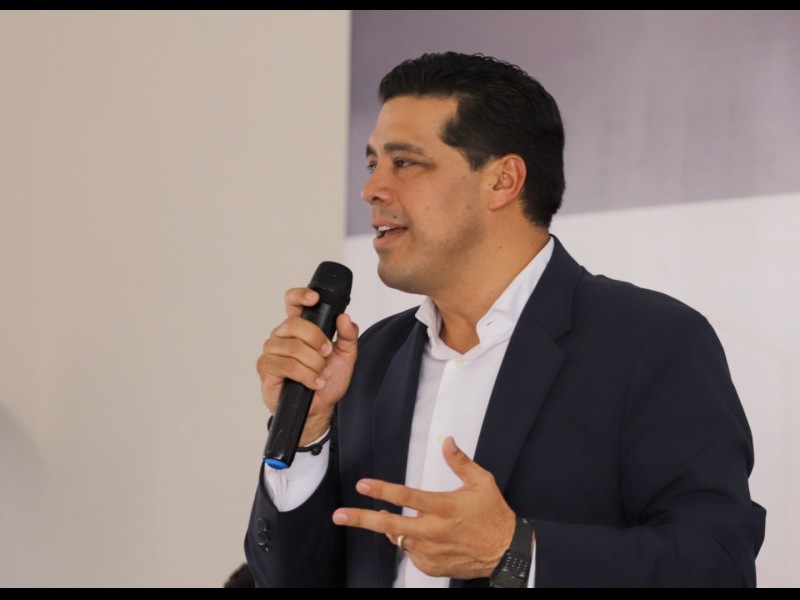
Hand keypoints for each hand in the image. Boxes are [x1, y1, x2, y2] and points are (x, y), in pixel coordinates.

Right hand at [256, 287, 358, 444]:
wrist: (319, 408)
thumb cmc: (328, 380)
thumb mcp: (346, 356)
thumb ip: (348, 336)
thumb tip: (344, 318)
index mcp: (299, 327)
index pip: (292, 301)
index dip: (300, 295)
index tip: (314, 299)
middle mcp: (282, 336)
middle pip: (294, 324)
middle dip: (317, 340)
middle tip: (327, 353)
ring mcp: (271, 352)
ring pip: (293, 347)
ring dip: (313, 363)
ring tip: (320, 374)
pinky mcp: (266, 369)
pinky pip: (287, 366)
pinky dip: (306, 375)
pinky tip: (314, 382)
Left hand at [332, 437, 515, 579]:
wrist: (505, 553)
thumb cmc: (493, 514)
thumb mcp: (481, 482)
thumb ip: (460, 462)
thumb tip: (447, 441)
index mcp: (444, 507)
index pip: (406, 497)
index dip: (382, 490)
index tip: (362, 485)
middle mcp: (434, 531)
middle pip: (390, 525)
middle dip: (361, 519)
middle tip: (339, 515)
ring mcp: (431, 551)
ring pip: (398, 538)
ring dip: (390, 527)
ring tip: (383, 517)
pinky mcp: (431, 566)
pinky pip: (411, 552)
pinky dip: (411, 542)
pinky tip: (422, 535)